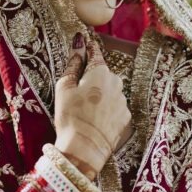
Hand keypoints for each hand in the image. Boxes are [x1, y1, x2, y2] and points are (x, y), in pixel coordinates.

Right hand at [54, 36, 131, 178]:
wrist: (84, 149)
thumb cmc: (70, 116)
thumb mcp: (65, 87)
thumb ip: (73, 62)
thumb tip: (79, 41)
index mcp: (100, 72)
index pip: (95, 53)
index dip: (88, 49)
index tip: (85, 45)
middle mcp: (116, 83)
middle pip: (103, 73)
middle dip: (93, 78)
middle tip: (78, 91)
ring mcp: (123, 101)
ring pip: (110, 90)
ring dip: (101, 95)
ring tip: (86, 109)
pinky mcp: (126, 118)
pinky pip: (115, 106)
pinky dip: (106, 109)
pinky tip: (95, 119)